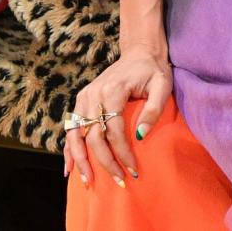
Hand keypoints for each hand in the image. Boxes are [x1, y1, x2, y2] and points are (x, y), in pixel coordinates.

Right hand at [63, 46, 171, 187]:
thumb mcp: (162, 85)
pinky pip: (72, 128)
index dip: (122, 152)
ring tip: (88, 180)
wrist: (140, 51)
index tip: (133, 169)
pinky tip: (69, 167)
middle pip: (93, 136)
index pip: (114, 130)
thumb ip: (154, 109)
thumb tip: (141, 136)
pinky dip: (69, 149)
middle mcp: (94, 94)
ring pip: (76, 134)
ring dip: (81, 160)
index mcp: (113, 90)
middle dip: (105, 161)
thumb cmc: (154, 69)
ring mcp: (85, 97)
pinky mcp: (82, 99)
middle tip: (118, 180)